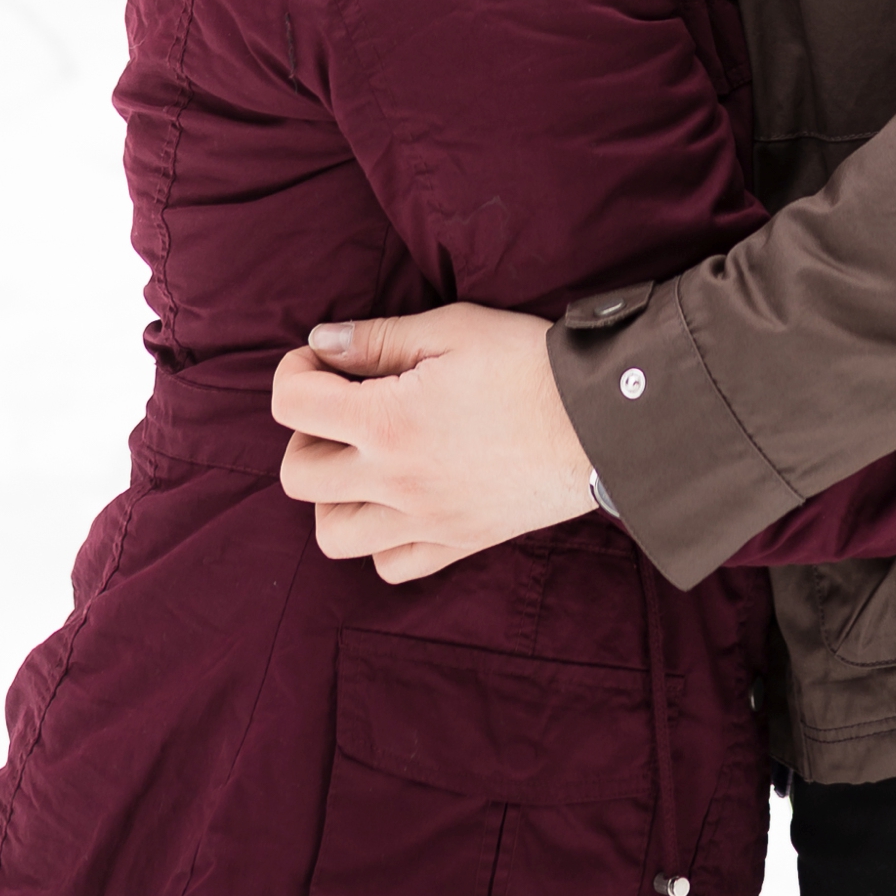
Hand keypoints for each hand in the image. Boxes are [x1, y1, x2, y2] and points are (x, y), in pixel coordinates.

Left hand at [272, 302, 594, 582]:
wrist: (604, 421)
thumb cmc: (530, 364)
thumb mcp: (452, 329)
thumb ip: (378, 338)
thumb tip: (322, 343)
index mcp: (386, 422)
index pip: (290, 405)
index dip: (295, 370)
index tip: (327, 358)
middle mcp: (395, 481)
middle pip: (298, 474)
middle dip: (306, 433)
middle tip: (346, 405)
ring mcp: (424, 522)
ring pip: (332, 535)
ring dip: (332, 494)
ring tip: (365, 459)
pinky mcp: (457, 544)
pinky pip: (389, 566)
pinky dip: (380, 538)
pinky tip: (402, 498)